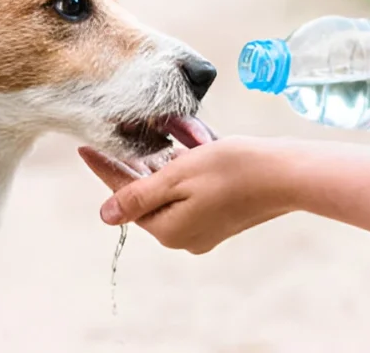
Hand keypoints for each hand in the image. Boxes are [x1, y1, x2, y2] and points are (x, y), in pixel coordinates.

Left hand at [78, 137, 294, 253]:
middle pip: (148, 194)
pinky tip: (189, 143)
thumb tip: (105, 216)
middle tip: (119, 133)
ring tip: (161, 133)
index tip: (83, 148)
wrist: (286, 174)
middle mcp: (184, 235)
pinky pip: (192, 189)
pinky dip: (188, 167)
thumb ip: (139, 195)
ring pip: (171, 189)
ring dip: (166, 161)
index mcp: (169, 229)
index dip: (105, 169)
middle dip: (139, 162)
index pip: (125, 197)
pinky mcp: (221, 215)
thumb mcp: (178, 176)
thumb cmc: (233, 169)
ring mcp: (204, 228)